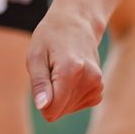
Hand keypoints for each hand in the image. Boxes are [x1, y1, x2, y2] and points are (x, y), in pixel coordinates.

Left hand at [26, 0, 104, 121]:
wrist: (78, 22)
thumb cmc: (51, 37)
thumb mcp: (35, 56)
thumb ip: (39, 84)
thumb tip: (43, 107)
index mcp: (71, 71)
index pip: (51, 110)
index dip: (41, 100)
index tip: (42, 79)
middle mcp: (89, 79)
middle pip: (59, 111)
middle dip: (51, 96)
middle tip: (52, 71)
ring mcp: (97, 85)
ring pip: (67, 110)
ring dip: (60, 95)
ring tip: (62, 70)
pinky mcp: (99, 90)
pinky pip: (77, 105)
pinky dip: (70, 96)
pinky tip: (70, 77)